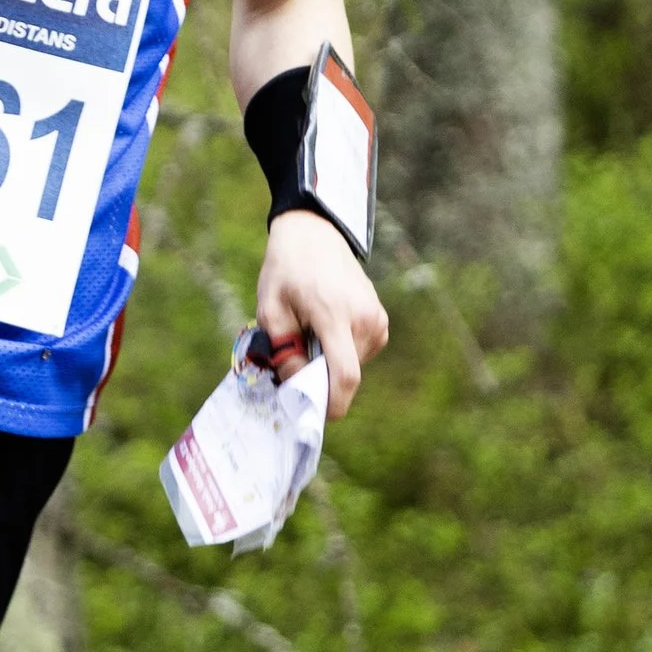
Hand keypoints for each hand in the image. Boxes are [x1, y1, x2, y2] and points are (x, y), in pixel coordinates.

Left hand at [255, 210, 388, 417]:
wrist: (314, 235)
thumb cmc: (286, 270)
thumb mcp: (271, 309)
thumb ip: (284, 351)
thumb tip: (298, 387)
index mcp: (335, 315)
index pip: (345, 375)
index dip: (332, 404)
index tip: (315, 417)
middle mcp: (365, 319)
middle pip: (345, 373)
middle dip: (319, 380)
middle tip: (293, 360)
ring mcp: (377, 320)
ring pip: (352, 365)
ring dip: (328, 363)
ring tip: (308, 332)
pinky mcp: (381, 322)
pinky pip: (358, 353)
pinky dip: (339, 351)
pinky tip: (324, 327)